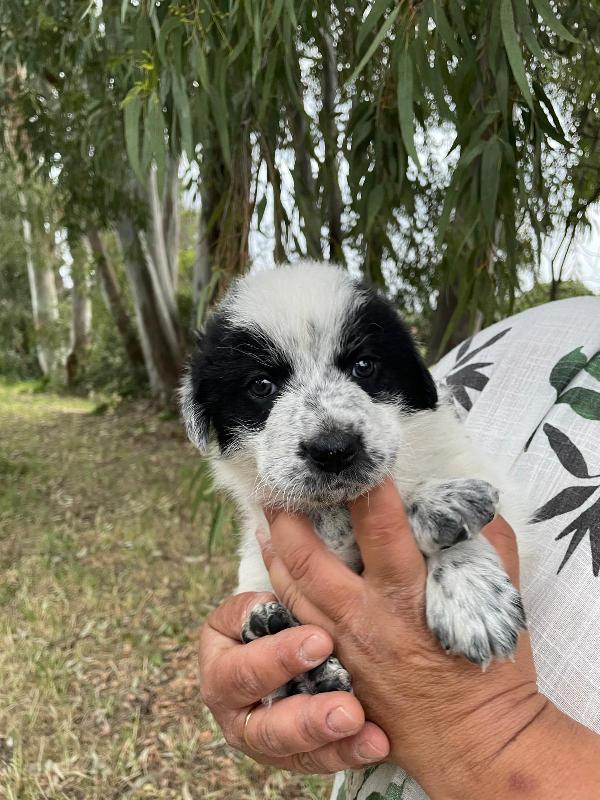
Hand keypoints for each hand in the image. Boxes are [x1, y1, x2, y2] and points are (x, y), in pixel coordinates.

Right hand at [198, 591, 389, 772]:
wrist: (275, 643)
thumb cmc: (267, 618)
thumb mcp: (256, 604)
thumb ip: (264, 598)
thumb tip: (271, 547)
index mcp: (220, 664)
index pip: (240, 670)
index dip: (276, 659)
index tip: (322, 641)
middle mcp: (235, 709)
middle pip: (264, 726)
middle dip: (307, 717)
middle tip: (348, 708)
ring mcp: (263, 738)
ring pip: (293, 751)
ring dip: (331, 743)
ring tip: (363, 727)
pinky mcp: (293, 754)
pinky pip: (320, 761)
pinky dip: (349, 752)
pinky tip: (376, 742)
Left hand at [261, 479, 599, 798]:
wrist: (475, 743)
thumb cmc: (491, 673)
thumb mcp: (498, 602)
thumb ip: (490, 547)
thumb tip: (473, 508)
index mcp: (408, 595)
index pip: (380, 527)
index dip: (365, 488)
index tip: (356, 461)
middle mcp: (365, 618)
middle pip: (311, 558)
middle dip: (291, 517)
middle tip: (280, 486)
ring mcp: (342, 646)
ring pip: (292, 589)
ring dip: (276, 550)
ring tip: (267, 520)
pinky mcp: (333, 668)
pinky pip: (294, 624)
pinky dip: (280, 592)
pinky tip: (274, 571)